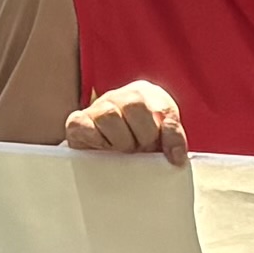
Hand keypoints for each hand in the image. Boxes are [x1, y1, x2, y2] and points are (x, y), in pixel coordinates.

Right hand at [62, 79, 189, 159]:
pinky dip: (98, 142)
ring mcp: (97, 107)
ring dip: (121, 141)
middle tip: (142, 151)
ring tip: (123, 152)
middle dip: (144, 136)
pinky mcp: (77, 122)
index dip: (169, 135)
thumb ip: (171, 140)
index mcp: (146, 94)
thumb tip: (176, 158)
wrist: (103, 154)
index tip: (173, 158)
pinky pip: (86, 127)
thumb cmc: (137, 144)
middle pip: (136, 106)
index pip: (164, 108)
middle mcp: (120, 95)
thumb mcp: (160, 138)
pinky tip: (104, 150)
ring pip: (110, 116)